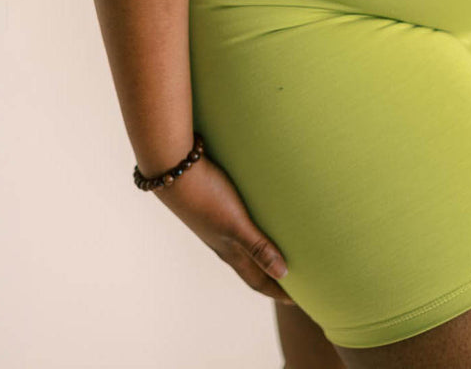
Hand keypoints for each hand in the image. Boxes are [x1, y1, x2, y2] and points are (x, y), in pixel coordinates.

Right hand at [151, 151, 296, 305]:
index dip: (277, 291)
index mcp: (229, 251)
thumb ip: (257, 247)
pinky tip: (261, 214)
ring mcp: (218, 223)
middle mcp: (224, 241)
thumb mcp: (235, 223)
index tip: (297, 302)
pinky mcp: (217, 203)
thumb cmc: (206, 196)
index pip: (257, 280)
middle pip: (253, 266)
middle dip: (273, 274)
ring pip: (246, 245)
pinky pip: (242, 223)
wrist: (173, 168)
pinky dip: (256, 227)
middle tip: (295, 279)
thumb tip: (283, 273)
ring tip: (283, 247)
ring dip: (264, 250)